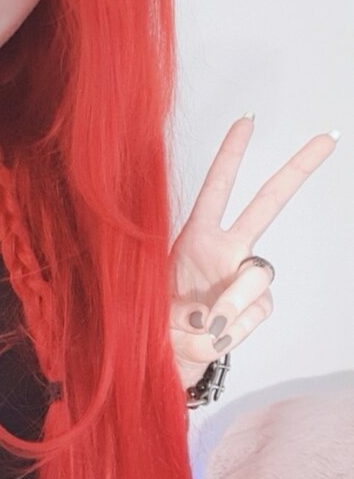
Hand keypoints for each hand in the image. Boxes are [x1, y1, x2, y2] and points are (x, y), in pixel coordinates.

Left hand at [169, 116, 338, 389]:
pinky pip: (258, 311)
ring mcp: (244, 278)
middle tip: (325, 139)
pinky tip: (217, 334)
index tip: (247, 121)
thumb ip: (195, 297)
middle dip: (296, 170)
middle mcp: (225, 250)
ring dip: (230, 303)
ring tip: (202, 323)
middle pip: (267, 205)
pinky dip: (235, 327)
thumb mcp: (161, 301)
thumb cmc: (154, 320)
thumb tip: (226, 310)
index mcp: (195, 236)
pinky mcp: (257, 307)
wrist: (167, 356)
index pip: (216, 188)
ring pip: (259, 276)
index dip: (231, 155)